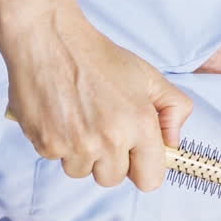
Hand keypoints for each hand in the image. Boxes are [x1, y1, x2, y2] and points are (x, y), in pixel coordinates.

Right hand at [0, 6, 192, 190]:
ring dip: (80, 153)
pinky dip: (57, 141)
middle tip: (102, 128)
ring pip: (82, 171)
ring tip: (79, 119)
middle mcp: (109, 140)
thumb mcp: (148, 76)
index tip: (135, 154)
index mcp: (140, 124)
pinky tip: (59, 114)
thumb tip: (173, 143)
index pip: (150, 180)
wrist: (49, 39)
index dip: (143, 167)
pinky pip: (56, 159)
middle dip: (109, 160)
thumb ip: (174, 109)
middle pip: (113, 179)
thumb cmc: (98, 57)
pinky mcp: (47, 144)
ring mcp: (76, 145)